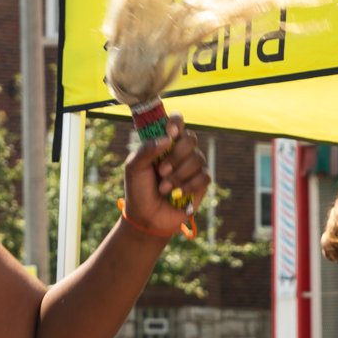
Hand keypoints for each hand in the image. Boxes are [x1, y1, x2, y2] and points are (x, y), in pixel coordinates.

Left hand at [122, 115, 209, 234]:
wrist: (146, 216)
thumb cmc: (138, 189)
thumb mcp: (134, 167)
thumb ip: (146, 149)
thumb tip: (167, 138)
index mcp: (164, 143)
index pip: (176, 121)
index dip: (176, 122)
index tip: (170, 132)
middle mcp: (180, 151)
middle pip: (191, 138)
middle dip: (176, 156)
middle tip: (161, 171)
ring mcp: (192, 166)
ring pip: (197, 159)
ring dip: (178, 176)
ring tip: (163, 189)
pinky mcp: (201, 183)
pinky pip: (204, 176)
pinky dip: (188, 186)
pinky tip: (177, 195)